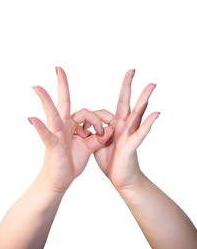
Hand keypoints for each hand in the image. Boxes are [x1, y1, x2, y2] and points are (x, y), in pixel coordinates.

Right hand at [28, 67, 112, 193]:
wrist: (61, 179)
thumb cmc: (72, 161)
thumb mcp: (89, 146)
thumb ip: (99, 137)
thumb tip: (109, 129)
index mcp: (73, 125)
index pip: (87, 112)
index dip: (99, 119)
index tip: (104, 132)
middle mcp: (63, 125)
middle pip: (64, 102)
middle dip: (62, 85)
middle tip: (58, 69)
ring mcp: (56, 134)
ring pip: (53, 114)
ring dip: (46, 101)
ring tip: (38, 88)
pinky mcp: (53, 145)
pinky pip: (46, 135)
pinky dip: (40, 127)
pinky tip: (32, 119)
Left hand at [82, 69, 159, 189]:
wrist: (120, 178)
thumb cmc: (111, 160)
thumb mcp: (100, 142)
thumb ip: (98, 130)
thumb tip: (93, 123)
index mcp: (114, 126)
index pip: (108, 110)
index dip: (102, 111)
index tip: (102, 109)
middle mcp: (123, 127)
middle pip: (126, 103)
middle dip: (128, 87)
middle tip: (132, 70)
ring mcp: (129, 135)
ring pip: (137, 114)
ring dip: (144, 99)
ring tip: (151, 85)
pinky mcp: (131, 146)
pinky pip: (140, 134)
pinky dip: (147, 124)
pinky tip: (155, 114)